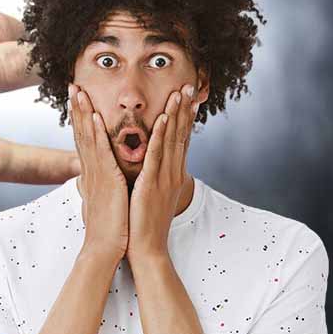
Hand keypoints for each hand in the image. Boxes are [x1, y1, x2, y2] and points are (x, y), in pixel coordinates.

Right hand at [69, 84, 128, 263]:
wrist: (106, 248)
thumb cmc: (108, 227)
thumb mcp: (101, 200)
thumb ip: (97, 185)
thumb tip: (90, 178)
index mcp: (93, 173)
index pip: (85, 140)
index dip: (81, 118)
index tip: (78, 99)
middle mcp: (91, 171)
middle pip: (82, 133)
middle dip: (78, 108)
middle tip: (74, 85)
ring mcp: (97, 175)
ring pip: (88, 138)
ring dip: (84, 113)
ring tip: (80, 92)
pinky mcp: (106, 181)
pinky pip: (101, 153)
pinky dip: (98, 134)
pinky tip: (96, 117)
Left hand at [128, 85, 197, 265]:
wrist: (145, 248)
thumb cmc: (142, 224)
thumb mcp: (150, 196)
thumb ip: (151, 180)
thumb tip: (149, 171)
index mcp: (170, 175)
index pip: (179, 141)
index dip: (185, 119)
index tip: (188, 99)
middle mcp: (172, 173)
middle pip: (180, 135)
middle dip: (184, 109)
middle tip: (190, 85)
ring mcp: (164, 178)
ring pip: (171, 140)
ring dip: (175, 115)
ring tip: (180, 92)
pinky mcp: (151, 184)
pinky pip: (156, 156)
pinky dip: (159, 136)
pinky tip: (162, 118)